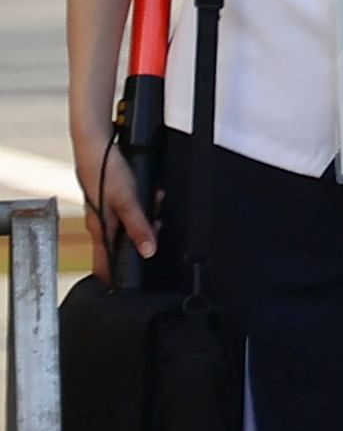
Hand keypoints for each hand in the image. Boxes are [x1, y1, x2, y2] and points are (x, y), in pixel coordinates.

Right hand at [74, 139, 154, 284]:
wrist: (98, 144)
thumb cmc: (105, 170)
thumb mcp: (128, 201)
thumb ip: (139, 228)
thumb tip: (148, 252)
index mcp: (101, 229)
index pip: (105, 264)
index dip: (117, 277)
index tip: (131, 286)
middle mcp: (103, 222)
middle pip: (127, 244)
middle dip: (146, 237)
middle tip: (156, 225)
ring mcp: (109, 210)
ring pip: (134, 225)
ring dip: (150, 217)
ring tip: (156, 203)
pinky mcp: (117, 198)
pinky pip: (137, 210)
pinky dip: (149, 204)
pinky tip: (155, 194)